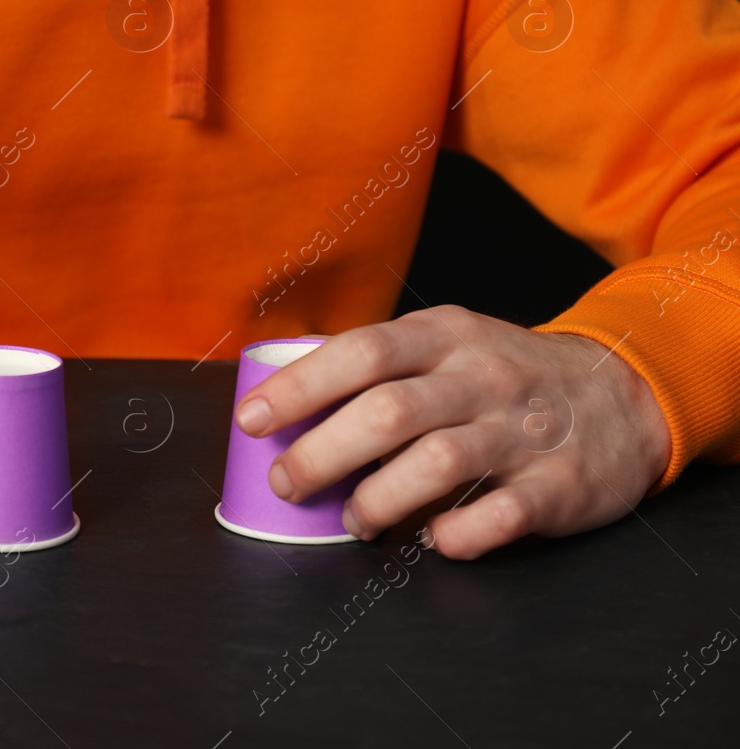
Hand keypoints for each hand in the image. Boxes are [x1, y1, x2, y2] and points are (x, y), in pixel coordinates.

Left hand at [234, 306, 671, 558]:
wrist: (624, 395)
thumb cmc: (506, 376)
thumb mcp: (448, 345)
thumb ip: (380, 368)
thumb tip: (286, 407)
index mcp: (445, 336)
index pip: (361, 353)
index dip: (299, 387)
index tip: (252, 419)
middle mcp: (483, 378)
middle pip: (388, 411)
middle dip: (322, 453)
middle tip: (287, 482)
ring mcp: (522, 432)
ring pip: (436, 463)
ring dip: (378, 499)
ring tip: (353, 520)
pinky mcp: (559, 486)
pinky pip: (499, 516)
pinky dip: (457, 533)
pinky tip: (432, 539)